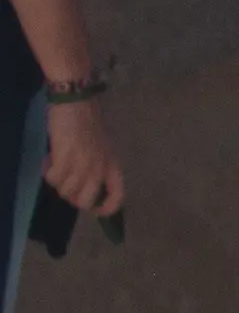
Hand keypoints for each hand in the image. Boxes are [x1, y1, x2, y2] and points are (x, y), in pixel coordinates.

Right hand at [36, 97, 119, 220]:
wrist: (76, 102)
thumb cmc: (88, 121)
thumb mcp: (100, 146)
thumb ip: (97, 164)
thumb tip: (84, 182)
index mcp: (113, 164)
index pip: (117, 196)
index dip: (107, 209)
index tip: (94, 210)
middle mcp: (100, 168)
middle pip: (86, 202)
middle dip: (72, 198)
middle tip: (66, 184)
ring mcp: (83, 165)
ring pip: (66, 192)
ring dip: (57, 183)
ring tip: (56, 166)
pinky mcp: (65, 159)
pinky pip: (53, 179)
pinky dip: (47, 172)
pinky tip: (49, 160)